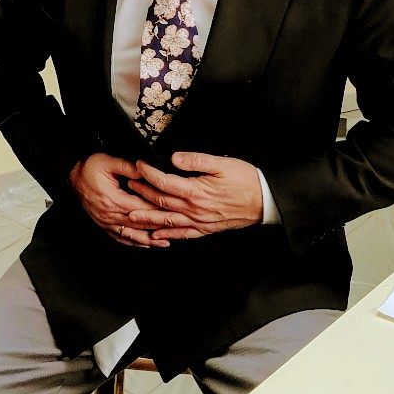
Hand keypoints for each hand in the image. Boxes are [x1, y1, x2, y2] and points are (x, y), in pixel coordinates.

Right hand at [69, 152, 169, 246]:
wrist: (71, 178)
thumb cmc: (88, 169)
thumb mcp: (106, 161)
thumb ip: (127, 166)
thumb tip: (144, 169)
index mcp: (113, 199)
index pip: (142, 207)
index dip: (159, 209)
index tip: (174, 210)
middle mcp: (110, 214)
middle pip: (140, 223)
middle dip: (159, 226)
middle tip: (177, 228)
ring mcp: (106, 222)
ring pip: (132, 234)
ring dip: (149, 239)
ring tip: (166, 242)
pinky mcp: (104, 225)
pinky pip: (121, 238)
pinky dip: (134, 243)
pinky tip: (145, 244)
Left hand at [125, 152, 262, 239]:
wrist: (264, 201)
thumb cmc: (246, 181)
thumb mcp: (222, 163)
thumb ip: (196, 160)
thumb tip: (174, 158)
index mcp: (196, 191)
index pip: (164, 182)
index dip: (148, 173)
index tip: (138, 165)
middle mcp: (195, 209)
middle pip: (161, 202)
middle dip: (142, 194)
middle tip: (129, 186)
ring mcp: (199, 221)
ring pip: (167, 221)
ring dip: (148, 218)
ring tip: (131, 216)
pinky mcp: (206, 228)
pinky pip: (183, 234)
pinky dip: (168, 235)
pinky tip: (157, 235)